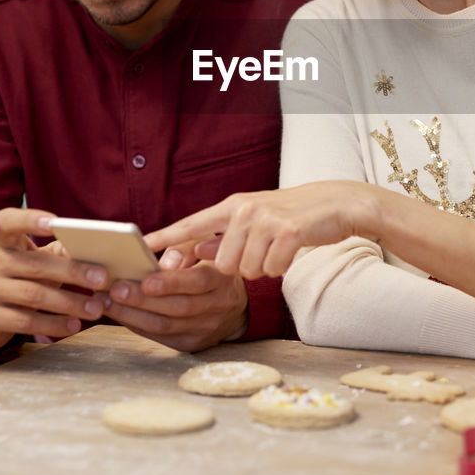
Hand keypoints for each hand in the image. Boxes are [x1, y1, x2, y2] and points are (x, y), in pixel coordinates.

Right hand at [0, 208, 110, 350]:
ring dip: (70, 303)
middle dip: (73, 272)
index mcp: (2, 240)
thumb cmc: (20, 278)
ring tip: (95, 309)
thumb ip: (58, 252)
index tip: (56, 223)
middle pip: (35, 264)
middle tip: (102, 279)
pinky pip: (25, 321)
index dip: (30, 219)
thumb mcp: (34, 260)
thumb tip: (91, 251)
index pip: (7, 221)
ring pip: (34, 295)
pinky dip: (53, 324)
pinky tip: (73, 325)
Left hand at [100, 255, 247, 352]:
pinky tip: (119, 314)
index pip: (197, 281)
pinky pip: (160, 337)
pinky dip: (137, 326)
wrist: (234, 305)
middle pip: (177, 307)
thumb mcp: (204, 248)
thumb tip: (159, 262)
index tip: (145, 280)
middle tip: (114, 289)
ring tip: (106, 302)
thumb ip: (183, 249)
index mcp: (222, 278)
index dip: (171, 282)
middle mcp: (217, 306)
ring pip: (165, 326)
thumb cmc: (210, 267)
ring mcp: (205, 329)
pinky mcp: (192, 344)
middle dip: (142, 300)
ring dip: (132, 315)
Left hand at [144, 181, 379, 278]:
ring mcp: (266, 219)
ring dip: (263, 269)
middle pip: (223, 264)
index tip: (140, 248)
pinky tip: (289, 252)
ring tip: (276, 249)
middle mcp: (244, 209)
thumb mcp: (252, 221)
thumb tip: (196, 252)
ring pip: (247, 271)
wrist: (335, 204)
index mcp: (231, 206)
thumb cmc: (289, 216)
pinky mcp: (288, 231)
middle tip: (260, 252)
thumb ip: (222, 236)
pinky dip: (281, 268)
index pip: (191, 225)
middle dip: (241, 268)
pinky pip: (272, 270)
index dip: (165, 238)